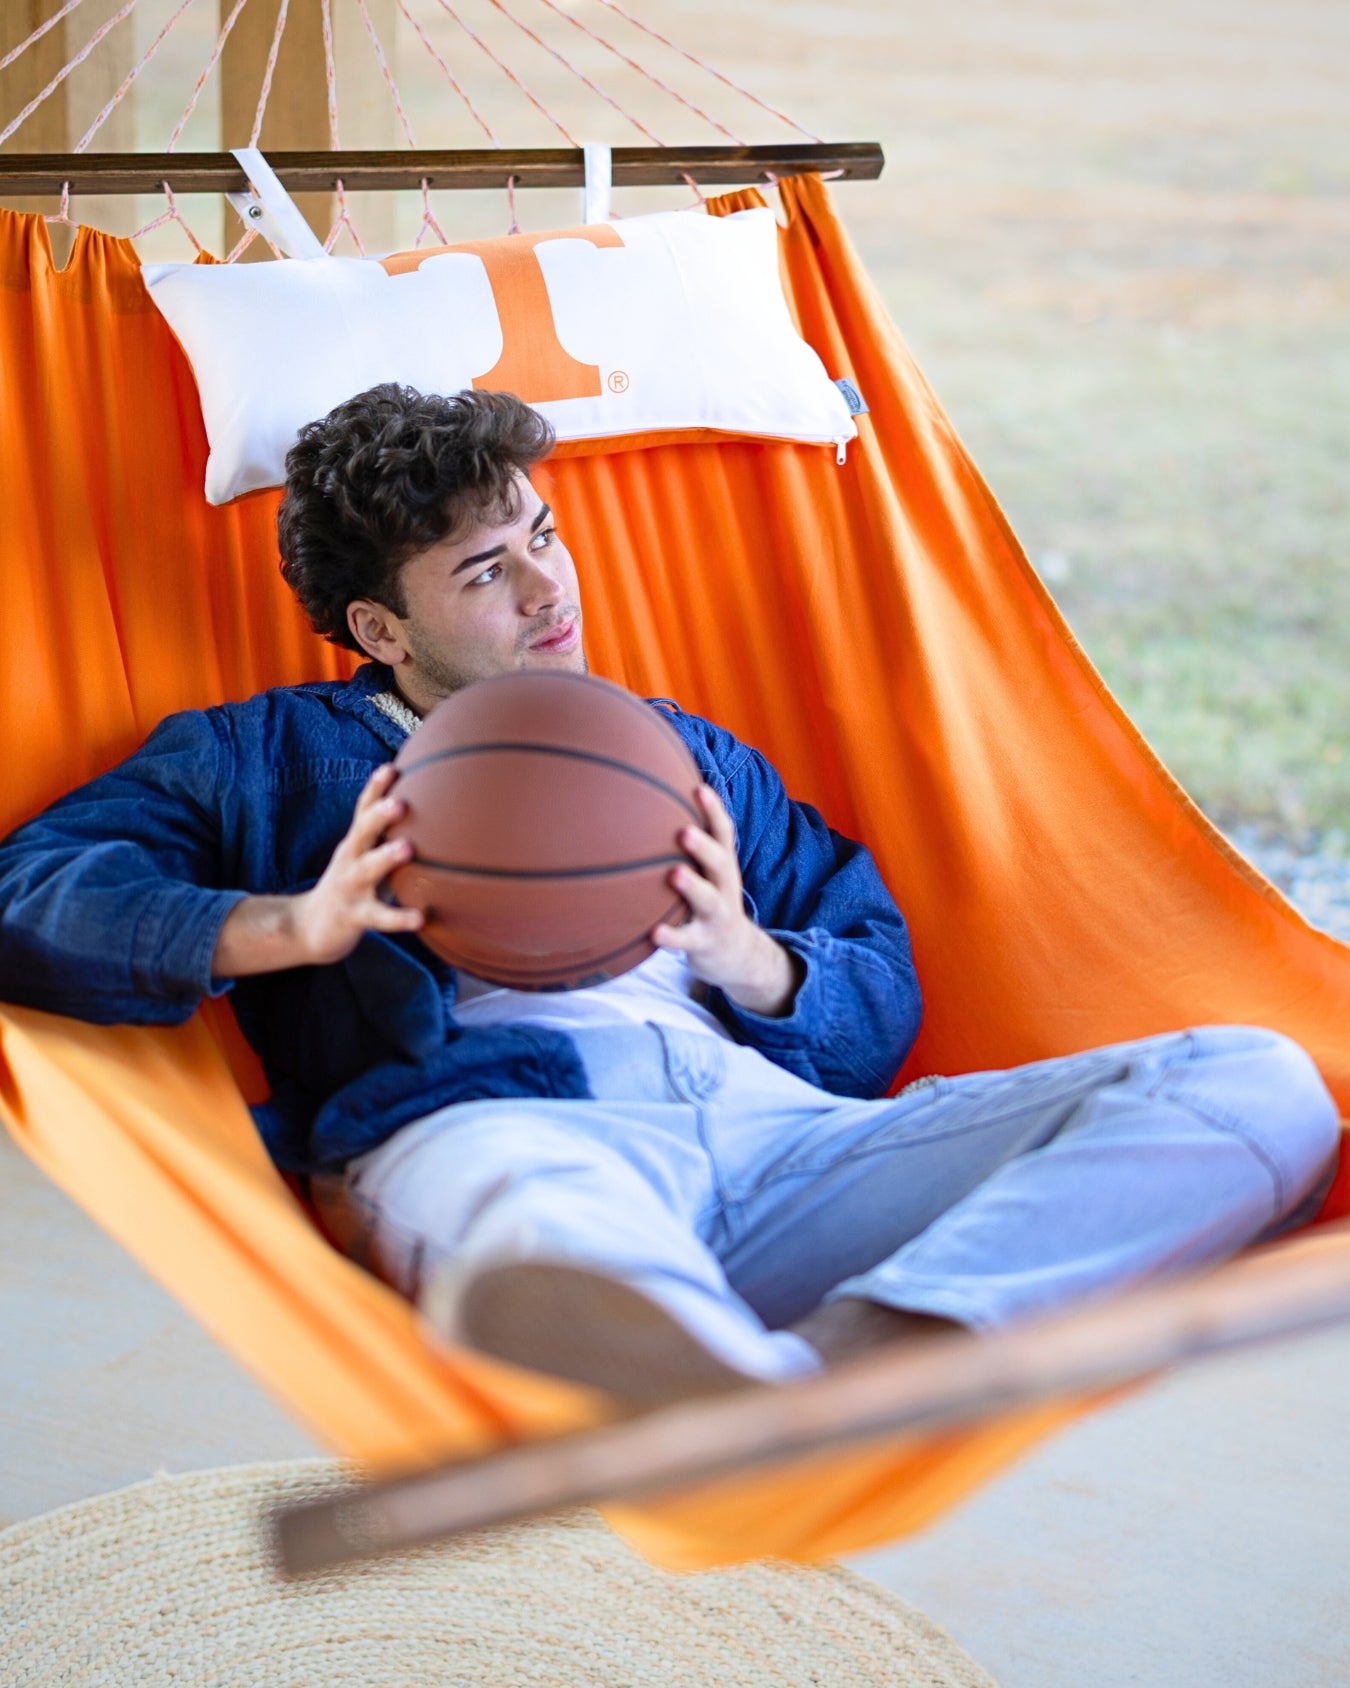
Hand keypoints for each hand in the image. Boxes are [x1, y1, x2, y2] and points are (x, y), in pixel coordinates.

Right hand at [292, 764, 425, 964]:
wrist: (311, 928)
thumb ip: (389, 839)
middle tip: (400, 802)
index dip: (375, 789)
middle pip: (361, 831)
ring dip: (386, 857)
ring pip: (367, 870)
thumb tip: (435, 817)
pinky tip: (420, 918)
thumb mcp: (365, 858)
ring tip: (408, 847)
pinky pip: (378, 917)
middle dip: (378, 815)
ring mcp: (350, 887)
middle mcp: (350, 860)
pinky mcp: (355, 916)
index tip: (391, 768)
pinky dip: (398, 918)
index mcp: (355, 843)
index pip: (363, 810)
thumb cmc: (352, 886)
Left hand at [652, 785, 801, 1017]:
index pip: (724, 833)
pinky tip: (653, 932)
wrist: (737, 954)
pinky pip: (687, 940)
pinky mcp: (704, 943)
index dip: (713, 811)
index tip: (698, 788)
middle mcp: (724, 887)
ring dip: (692, 886)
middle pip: (719, 862)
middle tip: (684, 831)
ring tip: (675, 874)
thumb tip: (654, 799)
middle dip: (704, 846)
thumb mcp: (710, 873)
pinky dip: (672, 936)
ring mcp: (716, 916)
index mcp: (723, 866)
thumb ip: (693, 845)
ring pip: (708, 900)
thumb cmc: (712, 901)